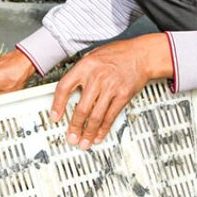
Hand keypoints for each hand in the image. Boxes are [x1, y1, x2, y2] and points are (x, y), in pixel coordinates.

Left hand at [50, 33, 172, 149]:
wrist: (142, 54)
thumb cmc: (116, 54)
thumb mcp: (92, 56)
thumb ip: (80, 72)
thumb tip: (67, 91)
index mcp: (85, 66)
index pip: (64, 87)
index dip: (57, 104)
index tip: (54, 117)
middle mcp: (97, 77)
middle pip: (81, 107)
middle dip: (75, 126)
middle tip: (71, 137)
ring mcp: (111, 87)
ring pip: (96, 116)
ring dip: (89, 132)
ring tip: (84, 142)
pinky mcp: (123, 95)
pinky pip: (111, 116)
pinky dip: (103, 128)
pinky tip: (99, 136)